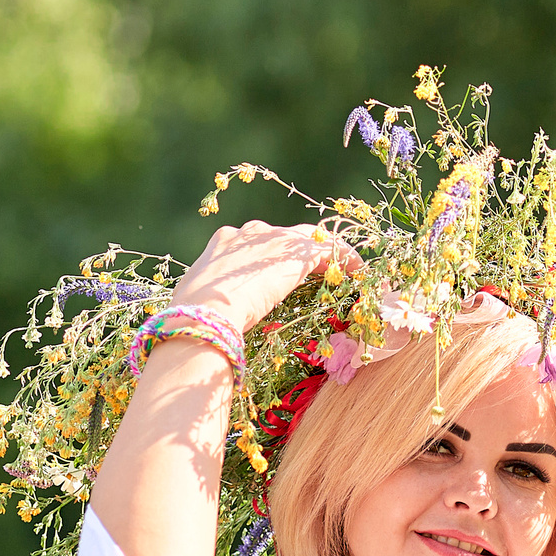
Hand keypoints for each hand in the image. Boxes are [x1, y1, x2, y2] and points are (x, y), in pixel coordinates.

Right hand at [167, 220, 356, 335]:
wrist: (205, 314)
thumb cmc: (198, 318)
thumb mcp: (204, 304)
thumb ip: (217, 303)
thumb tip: (218, 322)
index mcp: (225, 242)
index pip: (257, 242)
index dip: (273, 258)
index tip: (282, 274)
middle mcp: (250, 233)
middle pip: (287, 237)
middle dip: (304, 253)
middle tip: (321, 271)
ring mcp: (274, 239)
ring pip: (312, 239)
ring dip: (329, 256)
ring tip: (345, 272)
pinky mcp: (297, 253)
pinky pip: (332, 250)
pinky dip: (347, 260)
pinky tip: (357, 274)